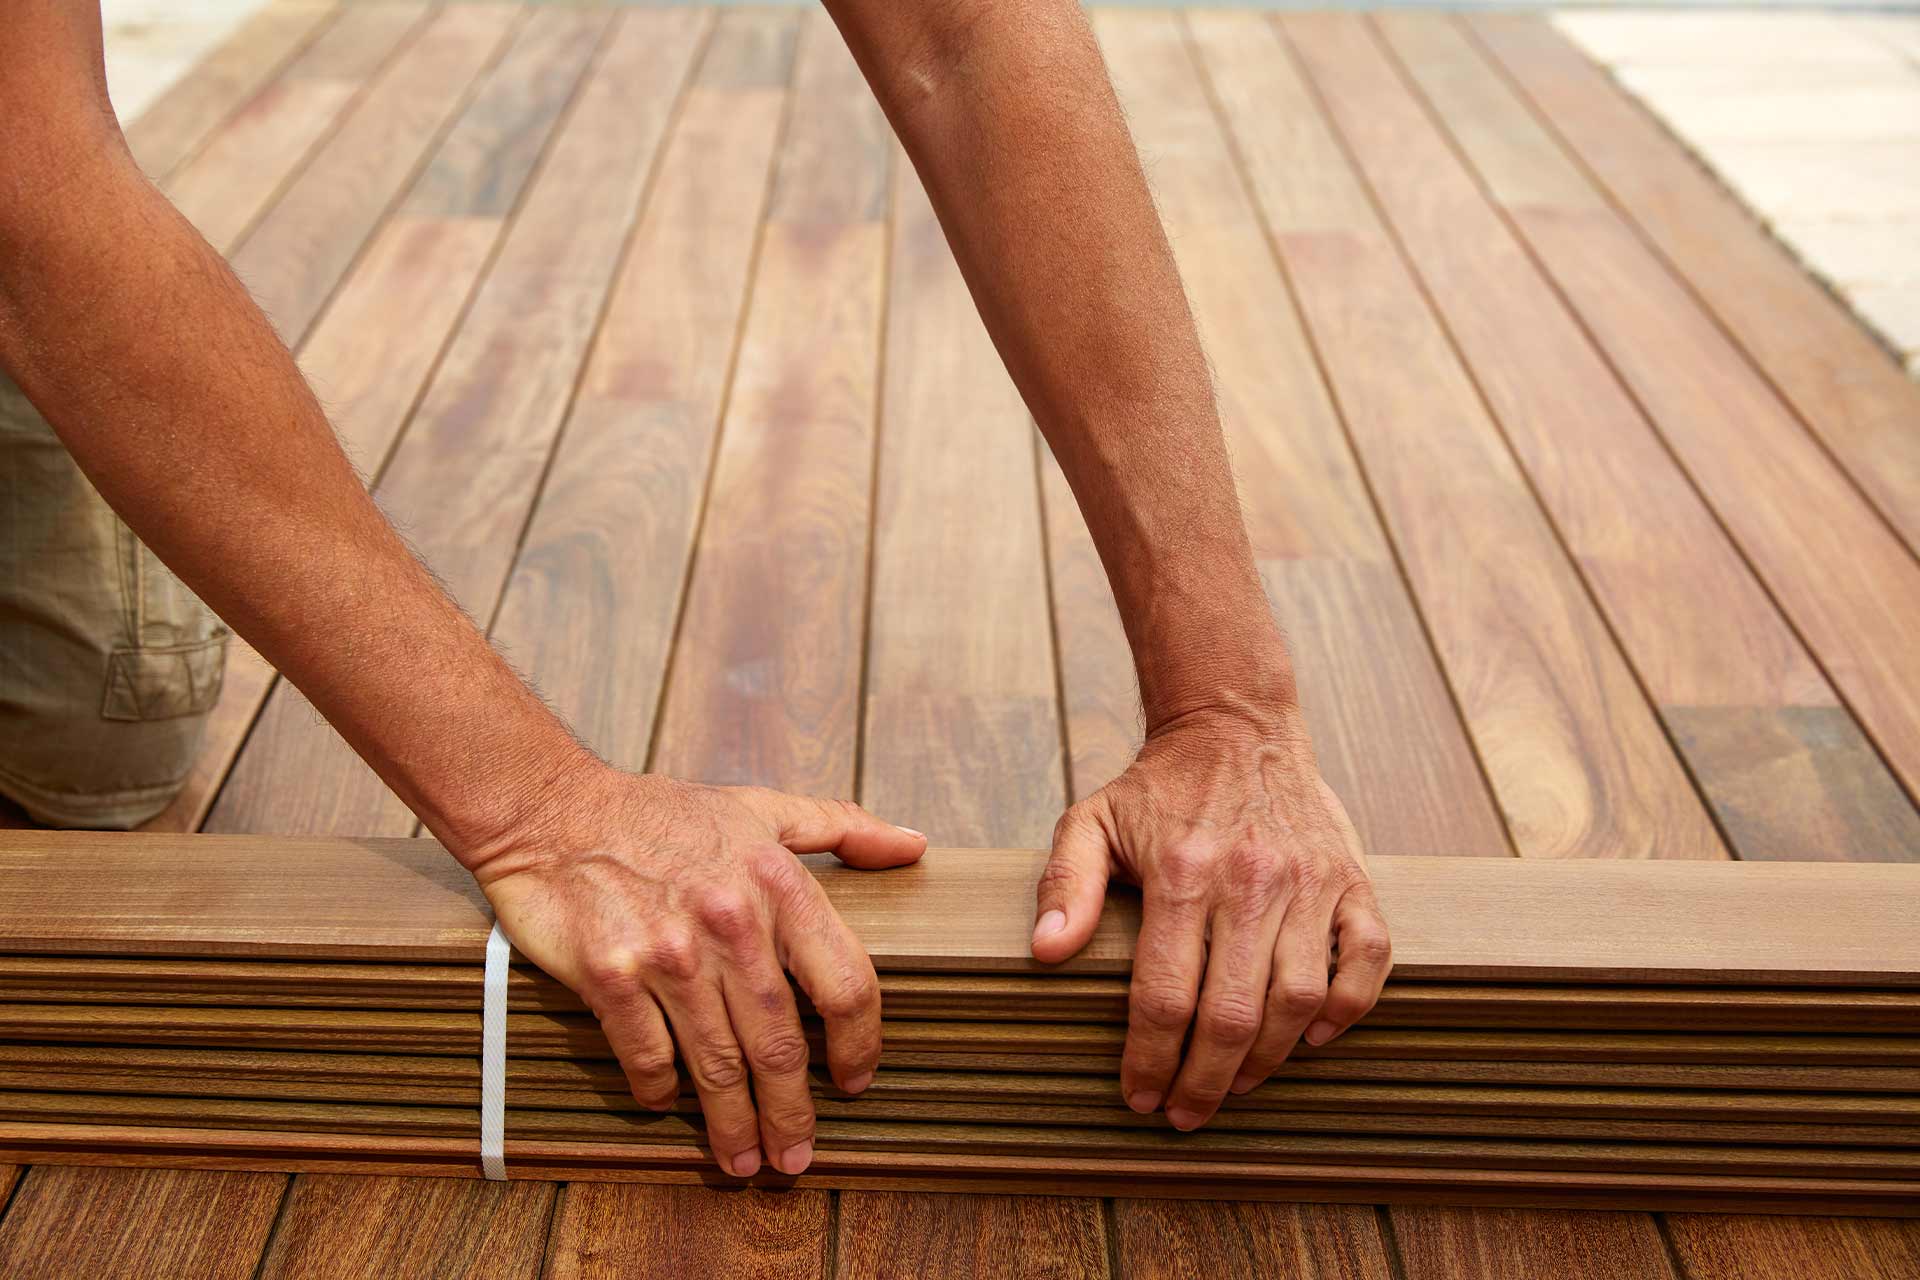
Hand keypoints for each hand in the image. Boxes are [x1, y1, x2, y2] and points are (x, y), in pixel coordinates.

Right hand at [465, 766, 926, 1176]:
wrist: (552, 810)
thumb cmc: (661, 813)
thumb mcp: (761, 809)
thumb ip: (842, 828)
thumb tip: (914, 845)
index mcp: (777, 884)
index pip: (846, 983)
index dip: (860, 1045)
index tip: (854, 1081)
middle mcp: (730, 922)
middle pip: (780, 1044)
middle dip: (792, 1113)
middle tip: (795, 1157)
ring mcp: (668, 953)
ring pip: (716, 1063)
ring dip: (732, 1123)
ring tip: (743, 1161)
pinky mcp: (609, 975)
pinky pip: (647, 1055)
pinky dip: (658, 1090)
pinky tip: (665, 1106)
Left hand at [1030, 703, 1390, 1129]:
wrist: (1236, 725)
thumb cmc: (1159, 788)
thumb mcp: (1092, 821)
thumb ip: (1065, 886)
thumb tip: (1046, 954)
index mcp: (1181, 873)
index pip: (1163, 995)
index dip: (1149, 1059)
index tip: (1139, 1097)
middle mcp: (1250, 880)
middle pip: (1232, 1015)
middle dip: (1205, 1082)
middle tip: (1185, 1114)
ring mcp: (1309, 881)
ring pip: (1300, 1000)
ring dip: (1268, 1059)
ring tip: (1236, 1084)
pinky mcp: (1351, 878)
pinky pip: (1368, 959)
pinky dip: (1347, 1008)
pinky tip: (1311, 1037)